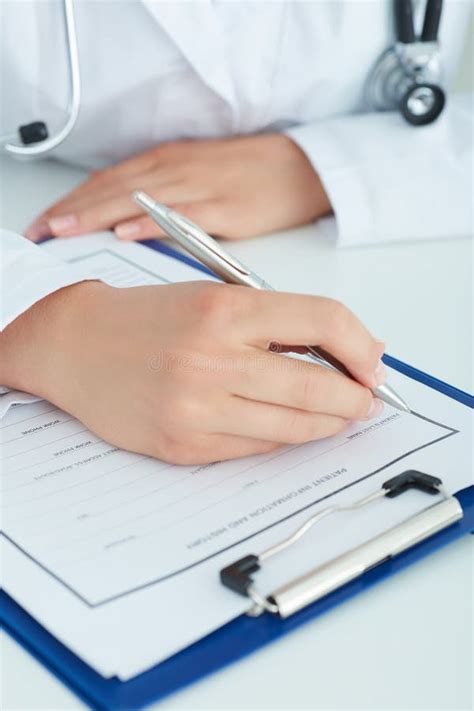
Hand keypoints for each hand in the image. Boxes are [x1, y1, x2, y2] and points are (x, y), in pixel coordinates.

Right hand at [0, 281, 384, 464]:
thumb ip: (274, 323)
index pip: (322, 321)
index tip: (371, 363)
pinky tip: (289, 427)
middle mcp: (211, 359)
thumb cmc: (148, 318)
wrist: (75, 345)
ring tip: (337, 416)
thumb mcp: (212, 298)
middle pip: (315, 387)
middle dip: (355, 399)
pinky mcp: (182, 445)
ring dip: (327, 424)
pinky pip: (255, 449)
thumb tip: (341, 352)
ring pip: (291, 428)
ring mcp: (195, 408)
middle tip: (365, 400)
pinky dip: (283, 439)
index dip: (360, 346)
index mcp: (224, 310)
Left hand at [25, 134, 330, 241]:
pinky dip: (153, 222)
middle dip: (74, 211)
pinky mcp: (225, 208)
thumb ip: (159, 192)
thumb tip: (121, 216)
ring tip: (67, 232)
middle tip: (42, 233)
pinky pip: (183, 215)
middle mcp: (177, 168)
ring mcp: (200, 187)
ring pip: (140, 199)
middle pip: (115, 188)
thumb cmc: (247, 176)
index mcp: (167, 161)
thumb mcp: (195, 176)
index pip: (108, 181)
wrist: (302, 169)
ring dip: (99, 215)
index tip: (45, 223)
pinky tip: (128, 232)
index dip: (73, 201)